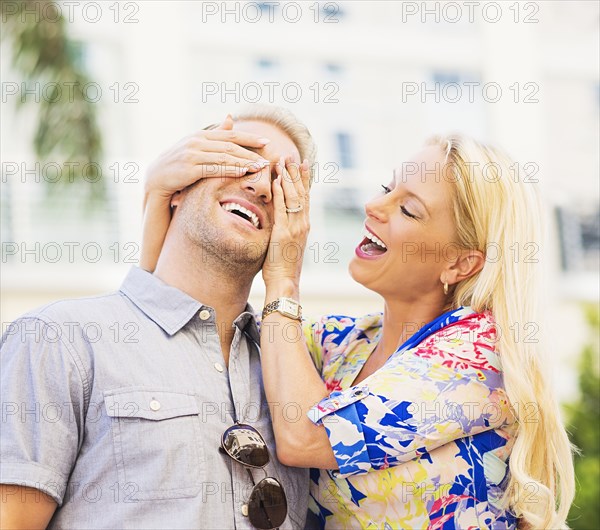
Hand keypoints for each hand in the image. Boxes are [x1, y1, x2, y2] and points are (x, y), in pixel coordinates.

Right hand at [144, 115, 270, 203]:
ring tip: (259, 167)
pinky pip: (214, 169)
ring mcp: (193, 154)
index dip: (249, 138)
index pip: (230, 135)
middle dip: (251, 152)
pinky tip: (242, 172)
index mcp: (201, 135)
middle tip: (267, 158)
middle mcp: (197, 142)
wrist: (156, 178)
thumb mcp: (196, 145)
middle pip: (230, 146)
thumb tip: (230, 117)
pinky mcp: (190, 168)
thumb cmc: (179, 163)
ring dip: (244, 162)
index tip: (266, 142)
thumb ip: (215, 134)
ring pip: (224, 157)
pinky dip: (230, 170)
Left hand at [262, 157, 310, 289]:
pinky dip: (279, 193)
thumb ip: (287, 228)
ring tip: (284, 161)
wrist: (286, 282)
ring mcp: (295, 227)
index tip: (302, 163)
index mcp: (304, 225)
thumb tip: (282, 219)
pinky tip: (275, 181)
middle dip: (297, 172)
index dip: (304, 179)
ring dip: (288, 177)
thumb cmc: (284, 266)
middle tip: (292, 155)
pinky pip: (282, 209)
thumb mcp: (288, 243)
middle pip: (302, 192)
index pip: (306, 196)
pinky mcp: (284, 233)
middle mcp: (303, 223)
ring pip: (294, 197)